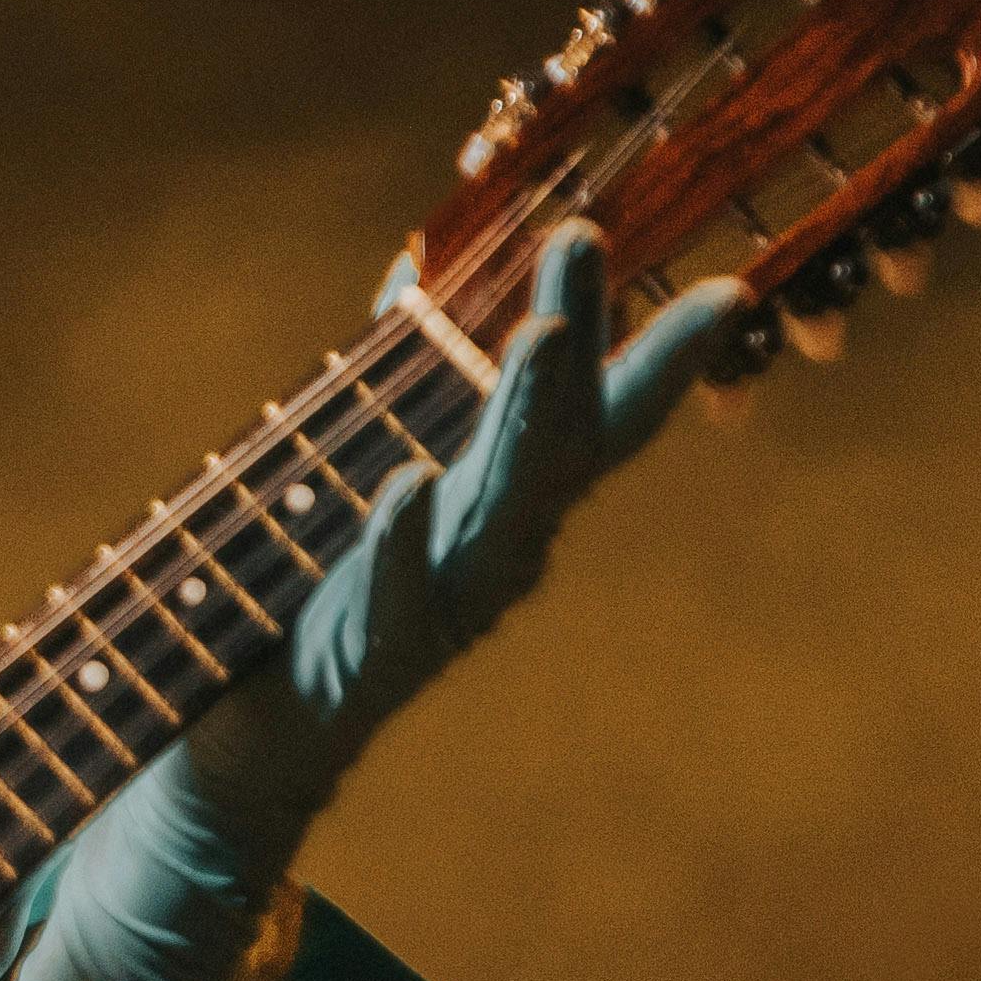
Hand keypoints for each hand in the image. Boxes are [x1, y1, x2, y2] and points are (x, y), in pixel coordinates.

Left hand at [195, 225, 744, 832]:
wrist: (253, 738)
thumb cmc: (314, 587)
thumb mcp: (358, 464)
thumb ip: (400, 377)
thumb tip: (417, 266)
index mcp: (500, 502)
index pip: (595, 419)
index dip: (659, 360)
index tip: (726, 288)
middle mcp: (492, 551)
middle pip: (559, 440)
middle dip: (577, 338)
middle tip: (584, 242)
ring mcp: (439, 605)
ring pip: (500, 510)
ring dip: (522, 418)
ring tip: (542, 334)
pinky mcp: (368, 655)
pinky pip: (393, 595)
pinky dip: (400, 540)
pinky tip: (411, 483)